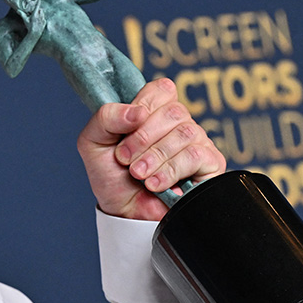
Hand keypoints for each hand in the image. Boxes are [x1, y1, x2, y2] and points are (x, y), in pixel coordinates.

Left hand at [76, 77, 224, 220]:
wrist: (123, 213)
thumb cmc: (111, 176)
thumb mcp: (93, 142)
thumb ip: (106, 117)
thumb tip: (139, 112)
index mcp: (154, 111)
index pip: (162, 89)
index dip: (142, 107)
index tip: (123, 133)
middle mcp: (178, 124)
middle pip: (173, 112)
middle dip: (143, 138)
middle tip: (125, 160)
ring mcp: (196, 142)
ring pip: (185, 133)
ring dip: (155, 157)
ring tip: (138, 175)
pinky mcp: (209, 164)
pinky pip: (196, 156)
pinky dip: (171, 170)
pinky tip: (155, 185)